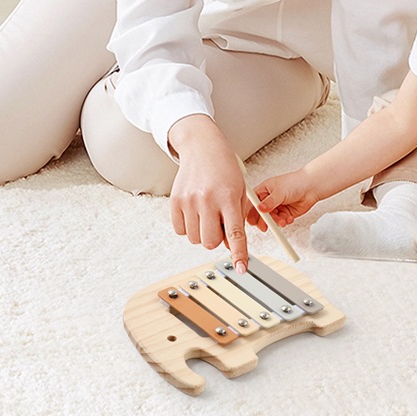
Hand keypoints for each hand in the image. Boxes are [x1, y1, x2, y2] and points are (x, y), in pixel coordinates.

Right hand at [168, 115, 248, 271]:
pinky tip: (195, 211)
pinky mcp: (175, 201)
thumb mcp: (239, 191)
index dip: (239, 253)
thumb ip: (237, 219)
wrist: (202, 147)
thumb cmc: (224, 168)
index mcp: (227, 197)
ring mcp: (189, 201)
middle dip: (217, 238)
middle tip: (219, 222)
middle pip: (211, 242)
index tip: (241, 268)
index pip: (235, 232)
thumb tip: (231, 246)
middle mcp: (207, 200)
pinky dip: (189, 227)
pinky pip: (181, 231)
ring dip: (203, 232)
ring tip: (207, 212)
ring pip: (196, 239)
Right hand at [249, 170, 318, 229]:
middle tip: (266, 226)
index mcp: (263, 190)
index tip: (251, 220)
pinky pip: (280, 221)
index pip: (252, 202)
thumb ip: (269, 202)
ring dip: (276, 222)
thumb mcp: (280, 191)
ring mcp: (276, 207)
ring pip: (271, 219)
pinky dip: (284, 221)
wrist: (311, 187)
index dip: (250, 212)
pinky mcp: (284, 213)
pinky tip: (289, 218)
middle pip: (260, 214)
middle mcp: (269, 199)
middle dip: (263, 220)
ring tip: (282, 221)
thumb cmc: (295, 182)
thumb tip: (260, 209)